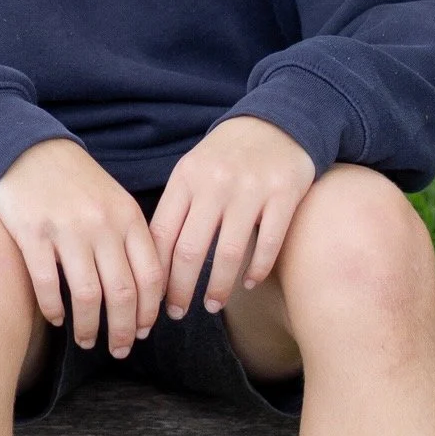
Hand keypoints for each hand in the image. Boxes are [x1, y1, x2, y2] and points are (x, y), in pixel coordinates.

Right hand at [0, 140, 164, 355]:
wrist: (28, 149)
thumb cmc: (75, 181)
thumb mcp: (114, 200)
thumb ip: (131, 237)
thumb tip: (145, 290)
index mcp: (128, 217)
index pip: (150, 275)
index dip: (149, 311)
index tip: (142, 331)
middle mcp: (102, 225)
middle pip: (122, 293)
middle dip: (123, 330)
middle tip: (119, 350)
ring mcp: (67, 230)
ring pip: (87, 295)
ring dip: (89, 327)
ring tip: (86, 341)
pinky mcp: (33, 234)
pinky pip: (48, 284)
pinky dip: (54, 309)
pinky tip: (57, 319)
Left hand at [151, 118, 316, 319]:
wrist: (277, 122)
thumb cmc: (226, 156)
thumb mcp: (193, 171)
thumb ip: (177, 208)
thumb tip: (154, 262)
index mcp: (186, 179)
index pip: (161, 234)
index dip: (155, 272)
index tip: (151, 299)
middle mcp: (215, 184)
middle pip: (190, 250)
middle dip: (180, 290)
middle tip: (177, 313)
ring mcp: (250, 189)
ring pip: (228, 253)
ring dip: (218, 288)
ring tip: (212, 305)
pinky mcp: (283, 194)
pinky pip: (268, 243)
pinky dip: (256, 270)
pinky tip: (248, 283)